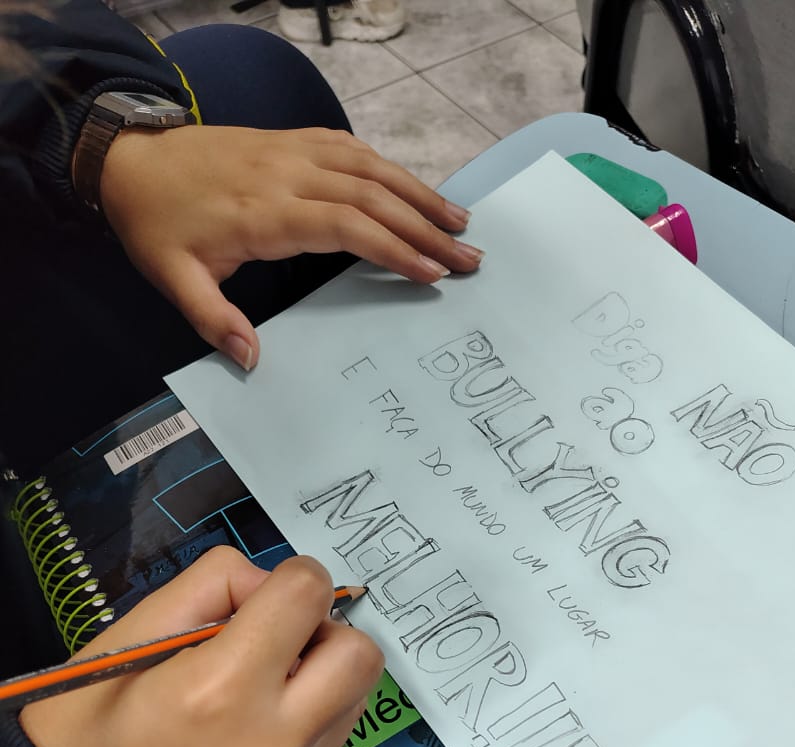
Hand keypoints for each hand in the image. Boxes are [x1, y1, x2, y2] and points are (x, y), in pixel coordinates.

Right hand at [19, 547, 382, 746]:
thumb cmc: (91, 712)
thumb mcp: (136, 625)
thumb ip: (216, 584)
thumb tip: (274, 584)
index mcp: (218, 687)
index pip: (308, 597)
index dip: (293, 577)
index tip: (265, 594)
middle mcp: (267, 740)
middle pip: (359, 653)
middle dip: (326, 628)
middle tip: (279, 635)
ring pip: (360, 693)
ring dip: (327, 668)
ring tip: (270, 675)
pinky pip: (338, 730)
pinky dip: (318, 706)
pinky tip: (267, 710)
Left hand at [99, 125, 482, 370]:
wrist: (129, 159)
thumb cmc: (155, 223)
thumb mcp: (173, 278)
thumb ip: (213, 320)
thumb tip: (251, 360)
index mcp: (266, 212)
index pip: (347, 226)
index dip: (394, 248)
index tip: (431, 273)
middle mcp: (288, 174)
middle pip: (372, 195)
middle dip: (426, 227)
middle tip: (469, 256)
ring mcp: (291, 152)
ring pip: (370, 165)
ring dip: (418, 192)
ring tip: (458, 221)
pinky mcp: (290, 142)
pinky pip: (349, 147)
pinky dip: (386, 167)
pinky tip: (409, 189)